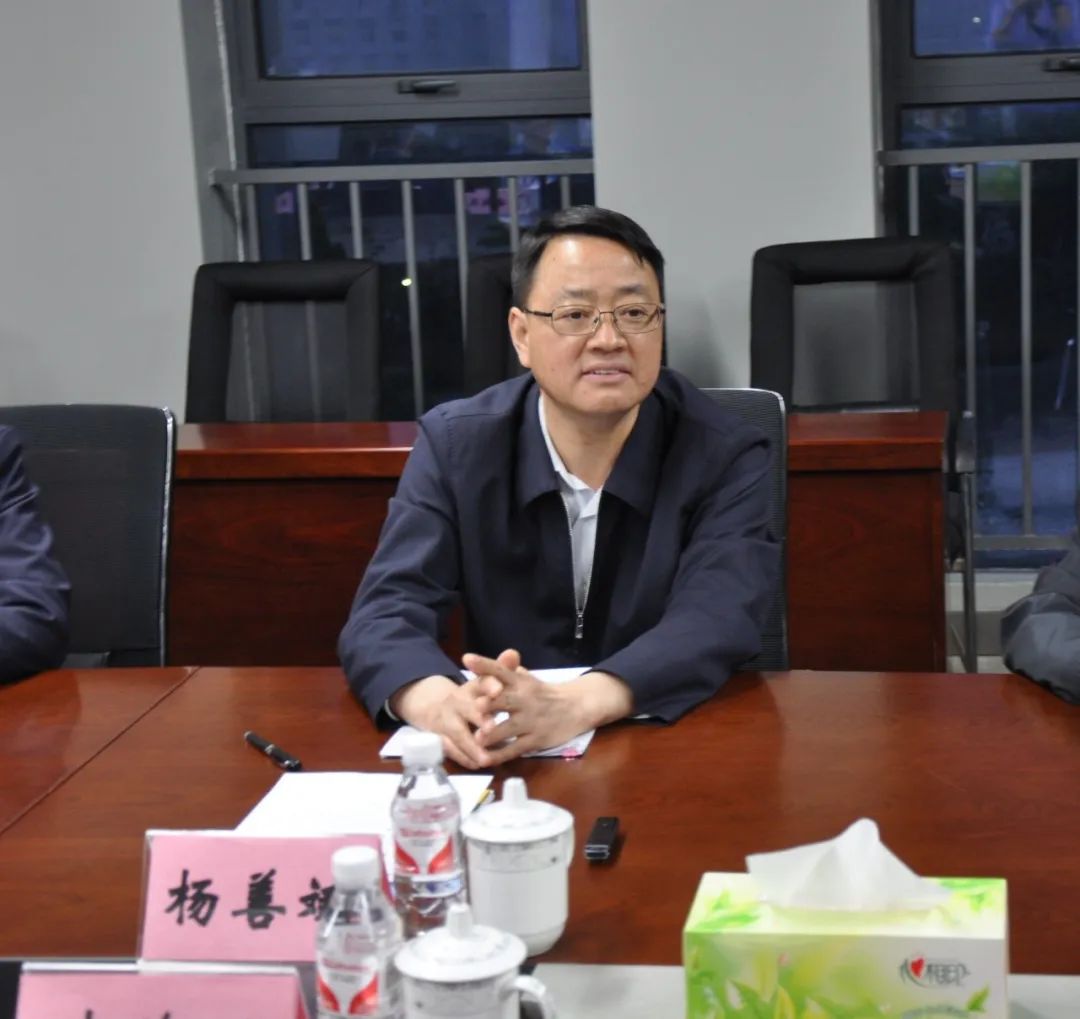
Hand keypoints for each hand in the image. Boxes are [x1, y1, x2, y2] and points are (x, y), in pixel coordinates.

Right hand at [389, 674, 502, 768]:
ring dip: (471, 746)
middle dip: (479, 719)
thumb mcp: (487, 681)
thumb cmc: (473, 696)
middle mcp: (458, 702)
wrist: (437, 708)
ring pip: (458, 735)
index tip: (498, 689)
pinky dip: (465, 758)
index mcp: (472, 687)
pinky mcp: (442, 739)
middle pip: (468, 709)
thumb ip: (502, 669)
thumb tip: (513, 653)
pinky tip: (477, 764)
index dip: (489, 686)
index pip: (481, 682)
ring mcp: (448, 721)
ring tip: (486, 758)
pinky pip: (452, 751)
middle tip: (492, 727)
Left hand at [462, 650, 633, 764]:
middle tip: (476, 706)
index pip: (500, 670)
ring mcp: (531, 721)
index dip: (484, 664)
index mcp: (520, 681)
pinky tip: (485, 760)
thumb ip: (503, 671)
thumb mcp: (526, 678)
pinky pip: (515, 749)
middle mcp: (525, 699)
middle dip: (491, 703)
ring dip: (493, 734)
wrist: (576, 706)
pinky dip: (500, 755)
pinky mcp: (536, 740)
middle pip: (505, 700)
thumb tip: (473, 660)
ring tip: (477, 739)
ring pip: (509, 728)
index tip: (467, 659)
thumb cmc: (543, 692)